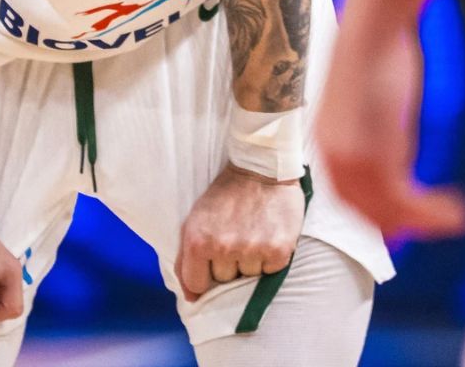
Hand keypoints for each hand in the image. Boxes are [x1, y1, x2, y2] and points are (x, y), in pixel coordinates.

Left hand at [175, 165, 304, 300]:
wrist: (261, 167)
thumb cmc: (226, 194)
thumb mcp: (195, 219)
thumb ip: (186, 259)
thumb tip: (191, 297)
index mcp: (198, 241)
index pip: (196, 285)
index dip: (204, 277)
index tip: (213, 263)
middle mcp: (223, 247)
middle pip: (224, 281)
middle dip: (229, 264)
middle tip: (236, 236)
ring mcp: (252, 249)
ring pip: (249, 276)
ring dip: (251, 260)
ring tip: (253, 233)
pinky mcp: (278, 249)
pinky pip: (271, 271)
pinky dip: (271, 257)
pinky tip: (268, 235)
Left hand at [317, 23, 464, 240]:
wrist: (372, 29)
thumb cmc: (377, 51)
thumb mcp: (370, 98)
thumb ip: (376, 130)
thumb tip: (394, 143)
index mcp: (327, 142)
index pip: (349, 195)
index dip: (379, 211)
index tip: (408, 215)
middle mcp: (332, 157)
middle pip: (366, 211)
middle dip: (405, 222)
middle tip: (439, 222)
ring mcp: (352, 160)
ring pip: (389, 212)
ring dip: (426, 222)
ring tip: (457, 218)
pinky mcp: (374, 158)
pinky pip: (404, 201)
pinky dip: (431, 213)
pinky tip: (455, 209)